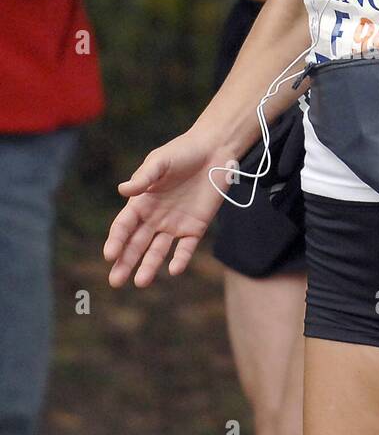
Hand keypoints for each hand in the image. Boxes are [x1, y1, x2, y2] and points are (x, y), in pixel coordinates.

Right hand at [104, 130, 232, 286]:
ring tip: (141, 282)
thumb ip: (144, 177)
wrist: (214, 151)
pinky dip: (180, 259)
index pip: (124, 226)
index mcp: (141, 202)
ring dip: (149, 266)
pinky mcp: (195, 228)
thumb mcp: (160, 161)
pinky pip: (186, 248)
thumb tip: (122, 190)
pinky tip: (174, 270)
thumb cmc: (182, 152)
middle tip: (115, 282)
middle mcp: (154, 217)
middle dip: (125, 262)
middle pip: (136, 244)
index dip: (116, 241)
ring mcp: (174, 225)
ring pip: (158, 251)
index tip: (109, 256)